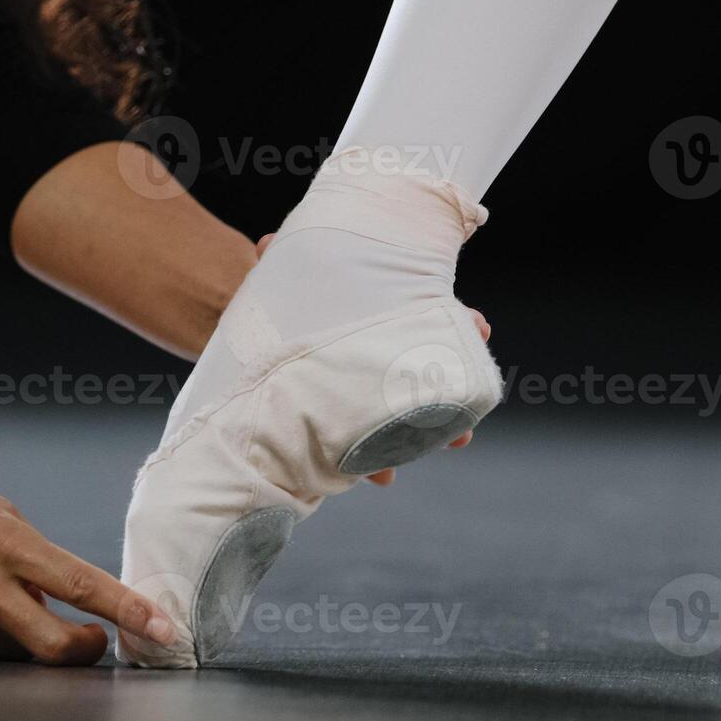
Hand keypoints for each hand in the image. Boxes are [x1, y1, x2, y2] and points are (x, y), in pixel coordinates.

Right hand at [0, 435, 175, 663]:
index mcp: (4, 539)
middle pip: (52, 647)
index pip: (82, 585)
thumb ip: (30, 556)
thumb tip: (64, 600)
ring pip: (7, 651)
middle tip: (95, 642)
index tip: (165, 631)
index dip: (130, 612)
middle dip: (85, 652)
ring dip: (15, 635)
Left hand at [252, 234, 489, 486]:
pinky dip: (377, 463)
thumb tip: (267, 244)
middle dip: (454, 383)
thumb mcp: (280, 276)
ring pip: (408, 410)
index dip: (456, 319)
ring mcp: (363, 389)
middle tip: (475, 391)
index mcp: (377, 313)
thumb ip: (278, 260)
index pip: (426, 314)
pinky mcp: (341, 421)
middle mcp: (378, 351)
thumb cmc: (274, 301)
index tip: (478, 326)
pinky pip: (367, 447)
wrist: (241, 340)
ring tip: (455, 441)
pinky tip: (385, 476)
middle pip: (428, 366)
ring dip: (434, 428)